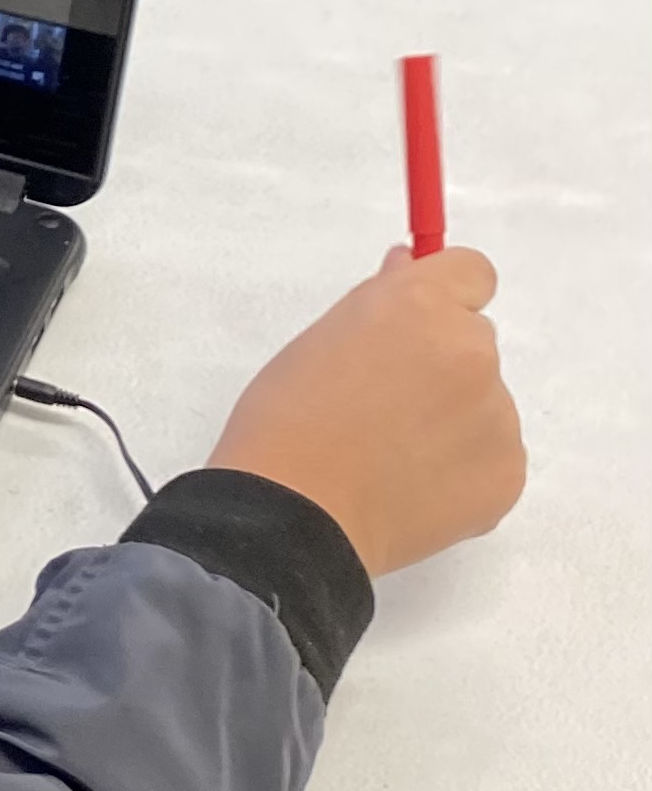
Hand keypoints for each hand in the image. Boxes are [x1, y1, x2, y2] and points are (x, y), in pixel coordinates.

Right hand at [207, 246, 525, 577]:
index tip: (411, 328)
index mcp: (420, 306)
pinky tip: (408, 491)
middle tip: (376, 411)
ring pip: (482, 405)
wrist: (291, 519)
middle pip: (473, 343)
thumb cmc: (282, 426)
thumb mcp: (313, 344)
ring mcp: (497, 415)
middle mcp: (472, 350)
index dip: (442, 298)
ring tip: (385, 461)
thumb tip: (408, 270)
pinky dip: (457, 472)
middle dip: (437, 368)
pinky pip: (489, 458)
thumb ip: (374, 304)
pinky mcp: (507, 474)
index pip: (472, 273)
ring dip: (447, 422)